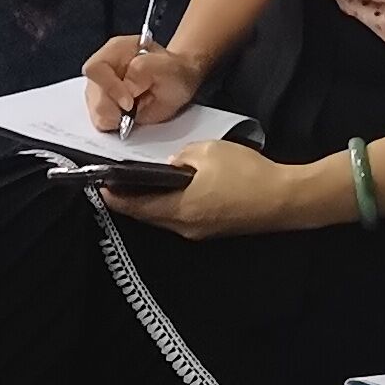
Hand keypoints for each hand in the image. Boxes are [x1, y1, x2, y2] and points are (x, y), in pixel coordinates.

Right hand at [81, 35, 196, 133]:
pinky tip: (128, 120)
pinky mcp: (104, 107)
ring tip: (134, 114)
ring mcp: (101, 88)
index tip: (129, 104)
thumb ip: (145, 69)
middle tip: (132, 114)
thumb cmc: (173, 71)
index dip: (109, 88)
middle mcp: (104, 69)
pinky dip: (114, 125)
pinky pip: (100, 121)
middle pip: (92, 93)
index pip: (96, 68)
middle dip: (112, 109)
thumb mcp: (167, 66)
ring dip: (114, 118)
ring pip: (94, 110)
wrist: (178, 83)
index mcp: (116, 50)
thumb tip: (127, 86)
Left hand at [110, 139, 301, 236]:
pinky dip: (167, 208)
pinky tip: (169, 193)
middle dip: (129, 203)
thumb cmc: (244, 173)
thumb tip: (172, 166)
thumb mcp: (207, 152)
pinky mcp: (213, 231)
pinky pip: (180, 220)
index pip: (136, 207)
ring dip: (148, 206)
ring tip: (137, 188)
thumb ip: (181, 158)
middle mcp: (184, 227)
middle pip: (147, 216)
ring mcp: (199, 233)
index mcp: (178, 209)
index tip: (100, 187)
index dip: (115, 198)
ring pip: (164, 220)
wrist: (284, 199)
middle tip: (114, 186)